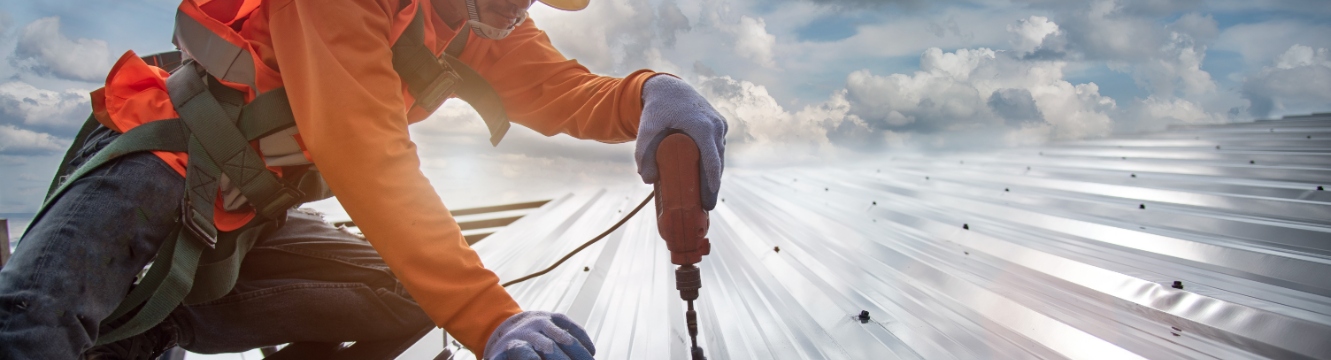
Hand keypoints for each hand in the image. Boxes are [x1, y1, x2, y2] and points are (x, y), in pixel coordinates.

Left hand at [484, 311, 594, 359]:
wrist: (504, 324)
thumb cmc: (505, 351)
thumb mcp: (499, 359)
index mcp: (516, 345)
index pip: (527, 354)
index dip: (535, 359)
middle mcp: (531, 331)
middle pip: (551, 348)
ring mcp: (544, 322)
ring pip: (566, 337)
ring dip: (580, 353)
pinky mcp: (554, 317)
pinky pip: (572, 326)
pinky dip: (583, 339)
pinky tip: (592, 351)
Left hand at [636, 75, 727, 209]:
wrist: (669, 87)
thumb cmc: (657, 109)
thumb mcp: (646, 128)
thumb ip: (643, 153)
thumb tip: (647, 180)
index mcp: (702, 127)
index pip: (711, 159)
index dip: (711, 182)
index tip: (709, 200)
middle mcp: (715, 125)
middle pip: (718, 162)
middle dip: (713, 185)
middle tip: (707, 206)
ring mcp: (719, 125)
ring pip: (719, 155)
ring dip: (715, 175)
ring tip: (707, 197)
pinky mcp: (718, 125)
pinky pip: (718, 148)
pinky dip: (715, 163)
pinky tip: (709, 179)